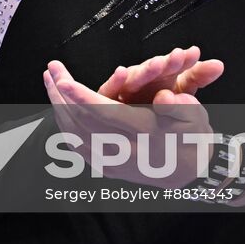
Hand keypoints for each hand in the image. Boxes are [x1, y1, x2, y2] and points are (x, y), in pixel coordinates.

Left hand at [43, 57, 213, 187]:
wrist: (188, 173)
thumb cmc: (191, 137)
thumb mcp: (195, 118)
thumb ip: (180, 107)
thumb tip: (165, 98)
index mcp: (145, 135)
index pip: (105, 114)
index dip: (81, 96)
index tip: (63, 80)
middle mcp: (124, 152)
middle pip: (82, 122)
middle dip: (62, 95)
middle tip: (51, 70)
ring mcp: (112, 163)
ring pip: (75, 134)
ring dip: (58, 106)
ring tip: (49, 81)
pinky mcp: (105, 167)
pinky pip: (77, 146)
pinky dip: (64, 124)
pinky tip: (58, 107)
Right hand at [94, 45, 223, 104]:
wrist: (145, 136)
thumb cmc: (160, 108)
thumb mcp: (184, 94)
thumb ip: (198, 77)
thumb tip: (218, 64)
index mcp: (161, 76)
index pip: (172, 65)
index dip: (182, 60)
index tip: (193, 54)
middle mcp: (143, 79)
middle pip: (152, 69)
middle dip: (164, 63)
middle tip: (177, 58)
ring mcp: (127, 89)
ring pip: (134, 77)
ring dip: (145, 70)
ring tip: (158, 64)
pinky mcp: (110, 100)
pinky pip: (111, 90)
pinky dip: (115, 81)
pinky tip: (121, 73)